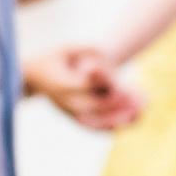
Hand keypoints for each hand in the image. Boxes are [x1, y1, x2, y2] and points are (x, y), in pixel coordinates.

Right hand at [25, 45, 141, 130]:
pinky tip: (129, 124)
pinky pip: (93, 127)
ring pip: (96, 122)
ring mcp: (69, 112)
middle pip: (95, 106)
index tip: (124, 85)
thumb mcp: (67, 48)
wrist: (33, 77)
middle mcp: (65, 101)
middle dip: (119, 104)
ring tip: (140, 115)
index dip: (107, 85)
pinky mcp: (73, 118)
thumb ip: (88, 50)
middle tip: (141, 101)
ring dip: (118, 119)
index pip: (87, 85)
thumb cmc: (55, 58)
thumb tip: (107, 58)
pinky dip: (110, 127)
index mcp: (62, 82)